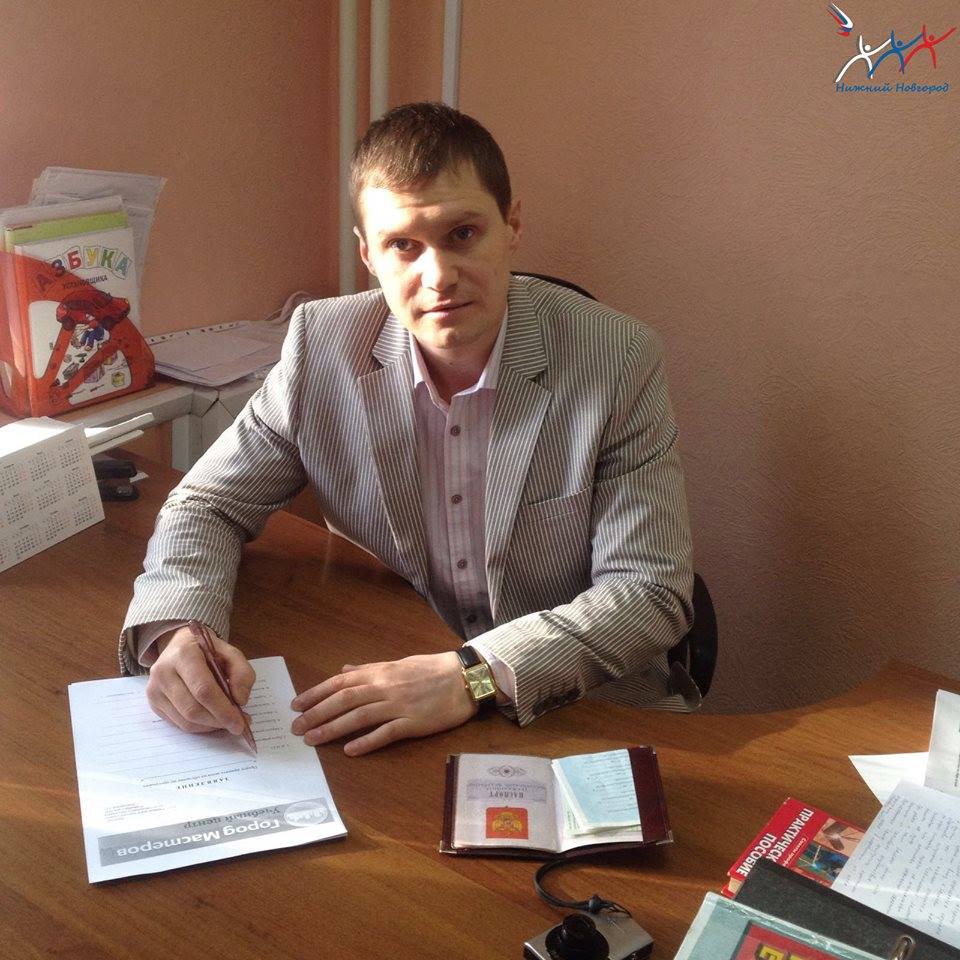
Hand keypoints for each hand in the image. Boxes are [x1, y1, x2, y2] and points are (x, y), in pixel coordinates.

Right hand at [146, 624, 255, 734]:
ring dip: (210, 726)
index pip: (203, 689)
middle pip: (193, 709)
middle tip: (237, 725)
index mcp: (184, 654)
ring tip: (226, 721)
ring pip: (185, 720)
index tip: (240, 722)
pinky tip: (211, 720)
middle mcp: (163, 672)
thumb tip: (240, 700)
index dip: (223, 710)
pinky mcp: (153, 703)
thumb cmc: (207, 651)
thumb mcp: (231, 653)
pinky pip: (178, 724)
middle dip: (218, 721)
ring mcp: (154, 689)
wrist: (180, 646)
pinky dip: (199, 727)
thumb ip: (242, 673)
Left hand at [291, 652, 475, 755]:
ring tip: (313, 740)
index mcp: (380, 672)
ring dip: (333, 728)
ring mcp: (399, 705)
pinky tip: (351, 751)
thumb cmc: (431, 669)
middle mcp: (385, 687)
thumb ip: (369, 669)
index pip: (340, 682)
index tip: (296, 705)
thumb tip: (344, 670)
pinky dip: (367, 741)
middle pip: (344, 700)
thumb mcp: (398, 663)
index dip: (316, 693)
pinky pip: (386, 733)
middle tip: (296, 728)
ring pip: (359, 717)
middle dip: (317, 713)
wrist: (464, 677)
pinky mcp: (413, 723)